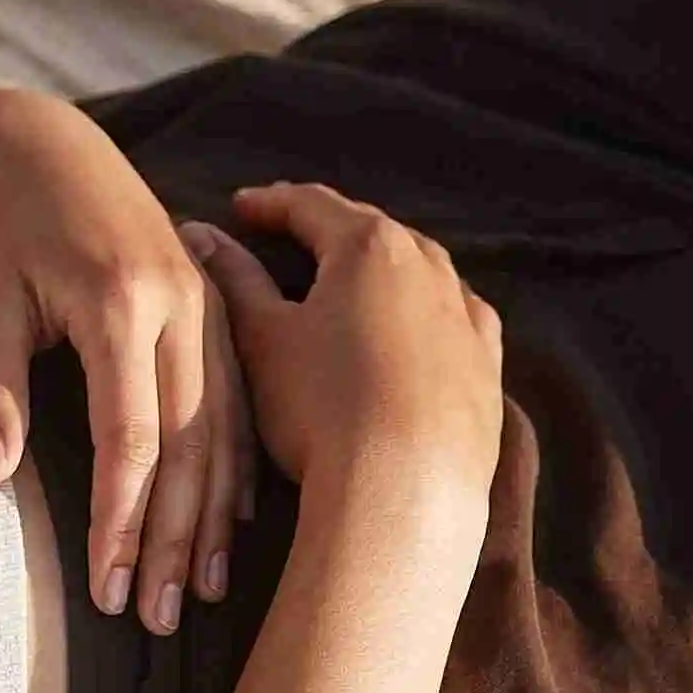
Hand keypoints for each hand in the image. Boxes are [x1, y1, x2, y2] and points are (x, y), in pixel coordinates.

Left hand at [0, 88, 253, 631]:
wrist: (40, 142)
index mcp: (121, 303)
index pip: (129, 437)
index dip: (122, 520)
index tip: (109, 588)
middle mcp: (180, 306)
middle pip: (189, 444)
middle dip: (176, 539)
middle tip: (162, 620)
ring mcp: (205, 306)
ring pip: (225, 427)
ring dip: (216, 516)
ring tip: (205, 592)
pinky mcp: (213, 307)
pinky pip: (238, 399)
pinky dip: (238, 465)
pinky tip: (239, 523)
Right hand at [183, 183, 503, 525]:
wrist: (406, 488)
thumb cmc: (322, 406)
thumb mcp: (262, 340)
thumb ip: (235, 280)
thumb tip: (204, 236)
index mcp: (369, 247)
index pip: (310, 206)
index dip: (269, 204)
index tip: (241, 207)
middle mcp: (429, 266)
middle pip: (370, 231)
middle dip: (327, 230)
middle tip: (289, 234)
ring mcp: (467, 315)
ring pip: (420, 271)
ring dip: (380, 268)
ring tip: (349, 279)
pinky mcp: (488, 364)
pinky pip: (455, 319)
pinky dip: (426, 311)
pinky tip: (416, 325)